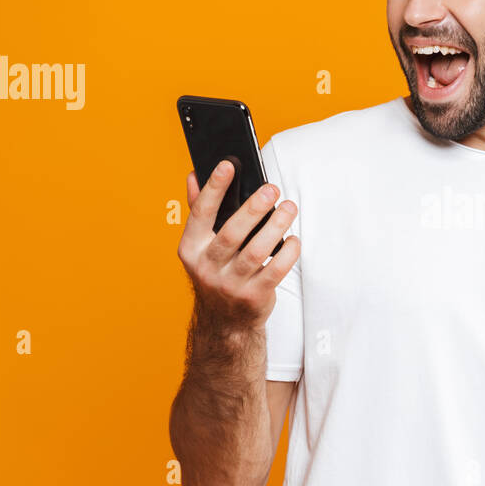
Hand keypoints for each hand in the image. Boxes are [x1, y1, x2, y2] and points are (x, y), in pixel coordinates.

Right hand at [177, 160, 300, 329]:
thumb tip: (194, 175)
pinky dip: (288, 253)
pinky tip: (294, 239)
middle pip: (232, 233)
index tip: (229, 164)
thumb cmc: (217, 271)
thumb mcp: (201, 245)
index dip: (214, 188)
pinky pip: (276, 271)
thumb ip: (199, 211)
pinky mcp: (253, 297)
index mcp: (190, 249)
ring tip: (290, 207)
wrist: (225, 321)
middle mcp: (207, 267)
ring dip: (276, 226)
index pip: (200, 213)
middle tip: (273, 189)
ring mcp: (230, 285)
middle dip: (254, 208)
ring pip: (257, 251)